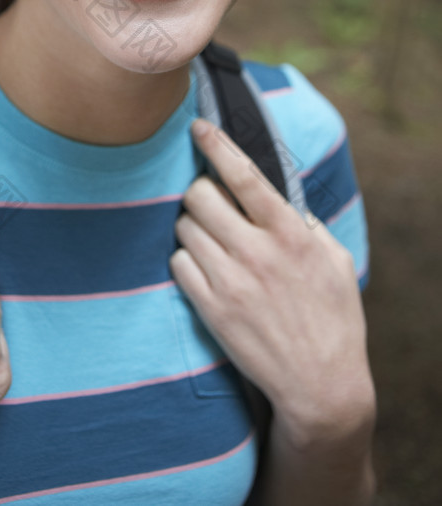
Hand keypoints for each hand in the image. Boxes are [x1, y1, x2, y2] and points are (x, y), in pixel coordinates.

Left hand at [170, 121, 374, 448]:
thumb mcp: (334, 260)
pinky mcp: (211, 308)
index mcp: (290, 233)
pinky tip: (205, 268)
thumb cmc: (333, 318)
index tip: (197, 126)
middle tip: (211, 204)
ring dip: (192, 226)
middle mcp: (257, 252)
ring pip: (184, 227)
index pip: (244, 175)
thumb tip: (273, 194)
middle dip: (201, 192)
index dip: (216, 145)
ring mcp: (231, 281)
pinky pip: (177, 263)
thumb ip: (303, 222)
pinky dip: (186, 259)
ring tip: (212, 240)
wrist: (320, 385)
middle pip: (200, 195)